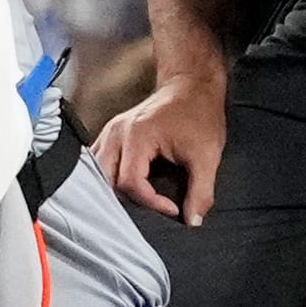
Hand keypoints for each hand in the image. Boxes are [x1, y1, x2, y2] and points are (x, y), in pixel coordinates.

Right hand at [93, 71, 228, 224]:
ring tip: (140, 198)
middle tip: (152, 205)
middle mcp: (117, 133)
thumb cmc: (198, 114)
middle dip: (128, 198)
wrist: (191, 85)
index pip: (130, 183)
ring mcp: (111, 131)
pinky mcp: (113, 132)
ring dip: (115, 187)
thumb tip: (193, 220)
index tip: (173, 207)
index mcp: (137, 137)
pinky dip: (109, 175)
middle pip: (106, 178)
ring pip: (98, 169)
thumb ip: (200, 192)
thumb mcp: (207, 156)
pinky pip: (100, 159)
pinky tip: (127, 183)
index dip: (152, 202)